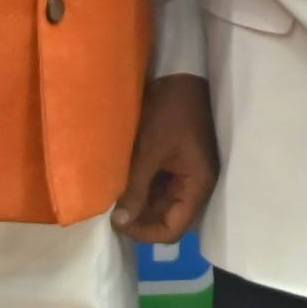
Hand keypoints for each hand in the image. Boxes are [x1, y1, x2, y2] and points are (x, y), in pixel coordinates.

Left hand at [113, 76, 217, 239]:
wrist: (179, 74)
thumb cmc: (170, 110)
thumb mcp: (150, 149)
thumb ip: (136, 188)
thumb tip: (120, 222)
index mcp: (198, 185)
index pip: (173, 229)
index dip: (146, 233)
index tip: (118, 223)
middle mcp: (195, 186)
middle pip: (167, 218)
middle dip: (138, 218)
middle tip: (108, 210)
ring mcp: (185, 175)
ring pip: (160, 204)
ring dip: (137, 203)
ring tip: (112, 197)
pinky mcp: (175, 164)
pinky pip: (157, 187)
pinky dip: (139, 188)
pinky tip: (121, 182)